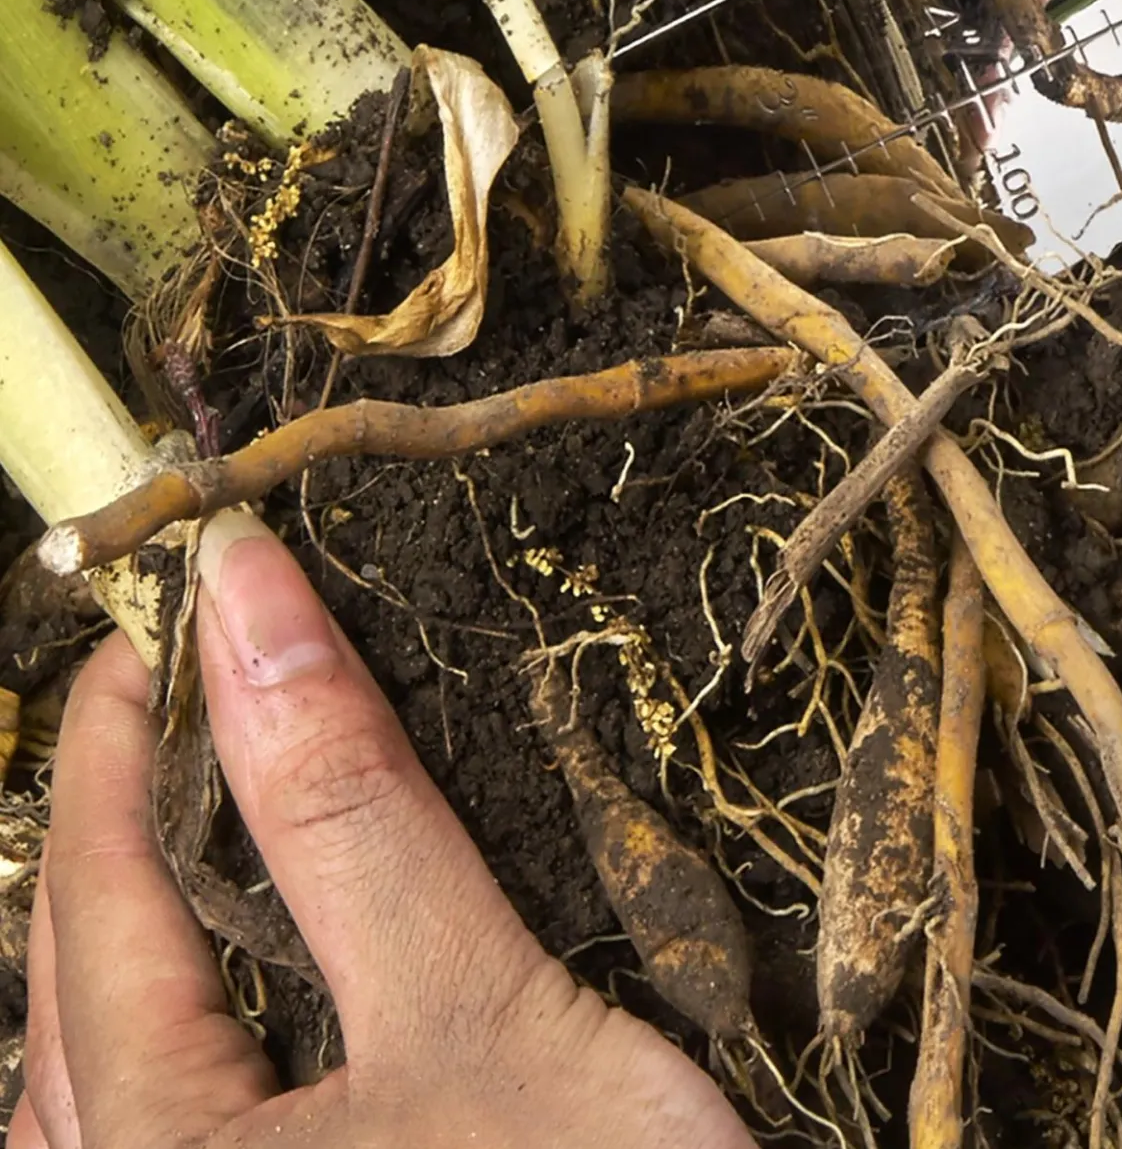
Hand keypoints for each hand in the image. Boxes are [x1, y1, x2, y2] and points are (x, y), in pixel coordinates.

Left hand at [15, 511, 755, 1148]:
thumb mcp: (475, 1004)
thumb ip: (344, 808)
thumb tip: (247, 594)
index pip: (98, 888)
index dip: (128, 724)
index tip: (176, 595)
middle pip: (77, 977)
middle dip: (124, 812)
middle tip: (195, 672)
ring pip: (99, 1069)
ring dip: (142, 923)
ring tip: (207, 805)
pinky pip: (158, 1126)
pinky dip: (183, 1021)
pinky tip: (240, 983)